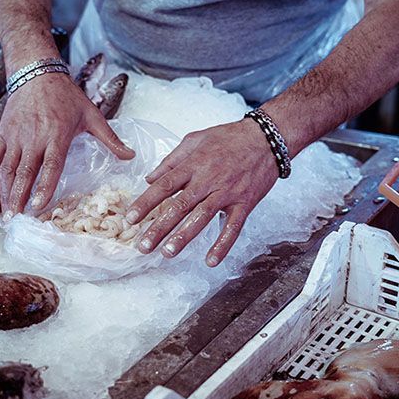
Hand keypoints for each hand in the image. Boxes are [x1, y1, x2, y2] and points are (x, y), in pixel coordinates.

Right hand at [0, 72, 134, 216]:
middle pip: (24, 172)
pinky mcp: (2, 134)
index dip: (44, 187)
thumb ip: (110, 138)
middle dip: (19, 198)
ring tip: (7, 214)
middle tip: (17, 220)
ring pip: (7, 169)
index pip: (50, 165)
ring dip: (6, 193)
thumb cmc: (66, 96)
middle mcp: (33, 137)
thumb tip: (131, 156)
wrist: (36, 73)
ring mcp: (15, 136)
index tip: (38, 206)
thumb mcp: (91, 115)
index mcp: (56, 134)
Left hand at [126, 119, 277, 266]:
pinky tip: (211, 260)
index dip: (146, 202)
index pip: (165, 185)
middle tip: (143, 245)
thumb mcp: (195, 139)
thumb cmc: (229, 137)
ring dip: (184, 237)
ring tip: (167, 252)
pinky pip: (233, 227)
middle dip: (159, 227)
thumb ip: (172, 160)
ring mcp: (227, 193)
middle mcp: (209, 180)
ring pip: (202, 218)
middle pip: (180, 206)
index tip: (131, 218)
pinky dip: (223, 244)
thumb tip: (150, 178)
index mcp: (194, 164)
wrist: (267, 138)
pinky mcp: (245, 203)